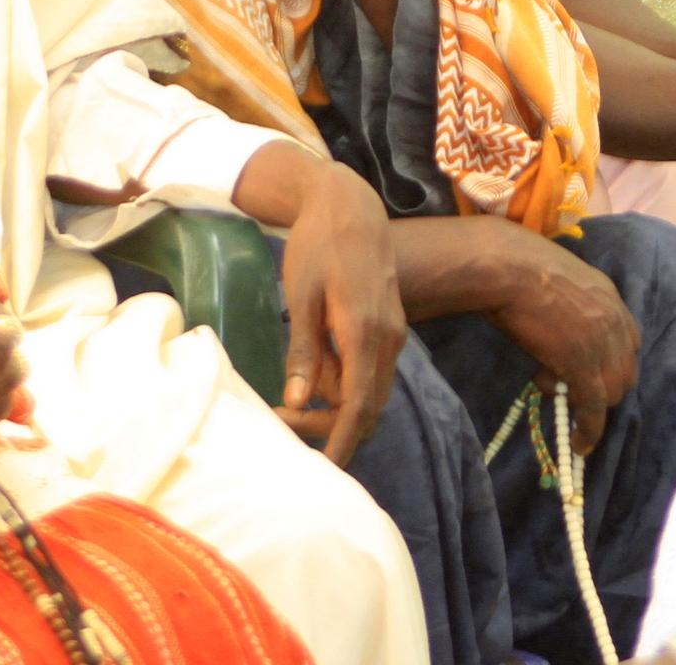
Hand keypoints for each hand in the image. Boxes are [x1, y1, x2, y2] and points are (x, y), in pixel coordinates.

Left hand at [270, 163, 408, 464]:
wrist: (350, 205)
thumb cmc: (318, 245)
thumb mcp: (302, 296)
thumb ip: (304, 351)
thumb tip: (299, 402)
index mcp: (366, 333)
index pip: (358, 406)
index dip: (341, 441)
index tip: (323, 469)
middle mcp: (388, 340)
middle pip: (368, 407)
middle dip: (330, 427)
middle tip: (282, 422)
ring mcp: (393, 334)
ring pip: (371, 391)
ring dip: (336, 407)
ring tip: (289, 403)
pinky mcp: (388, 327)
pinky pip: (371, 372)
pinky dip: (345, 386)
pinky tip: (314, 377)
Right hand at [480, 230, 638, 454]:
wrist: (506, 268)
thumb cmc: (516, 264)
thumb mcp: (556, 277)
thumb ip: (566, 303)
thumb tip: (552, 328)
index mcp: (608, 294)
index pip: (629, 338)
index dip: (612, 360)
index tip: (593, 370)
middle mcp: (614, 319)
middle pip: (625, 370)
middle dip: (602, 385)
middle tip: (567, 386)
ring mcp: (601, 343)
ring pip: (612, 392)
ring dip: (590, 405)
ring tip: (556, 398)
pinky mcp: (582, 365)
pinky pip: (593, 407)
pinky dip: (589, 429)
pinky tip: (579, 443)